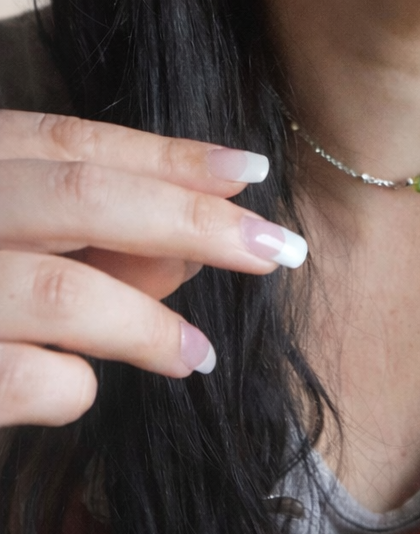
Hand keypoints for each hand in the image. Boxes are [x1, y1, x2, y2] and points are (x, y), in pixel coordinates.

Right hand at [0, 110, 306, 427]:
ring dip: (148, 323)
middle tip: (278, 249)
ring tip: (201, 357)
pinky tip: (83, 392)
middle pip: (83, 197)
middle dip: (194, 221)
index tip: (253, 169)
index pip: (73, 141)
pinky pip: (24, 380)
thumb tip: (191, 246)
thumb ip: (78, 231)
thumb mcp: (4, 231)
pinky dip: (70, 387)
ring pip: (62, 293)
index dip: (168, 155)